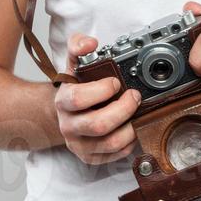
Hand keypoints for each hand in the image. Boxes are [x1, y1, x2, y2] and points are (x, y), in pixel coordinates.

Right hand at [54, 33, 140, 164]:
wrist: (67, 113)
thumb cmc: (76, 88)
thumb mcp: (74, 64)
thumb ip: (78, 46)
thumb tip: (90, 43)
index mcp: (63, 101)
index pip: (78, 99)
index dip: (102, 90)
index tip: (116, 82)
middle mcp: (68, 125)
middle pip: (98, 125)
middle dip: (124, 109)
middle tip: (134, 96)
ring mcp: (79, 144)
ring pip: (111, 143)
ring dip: (131, 126)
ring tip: (137, 112)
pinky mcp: (91, 157)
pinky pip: (116, 154)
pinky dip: (130, 141)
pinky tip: (131, 126)